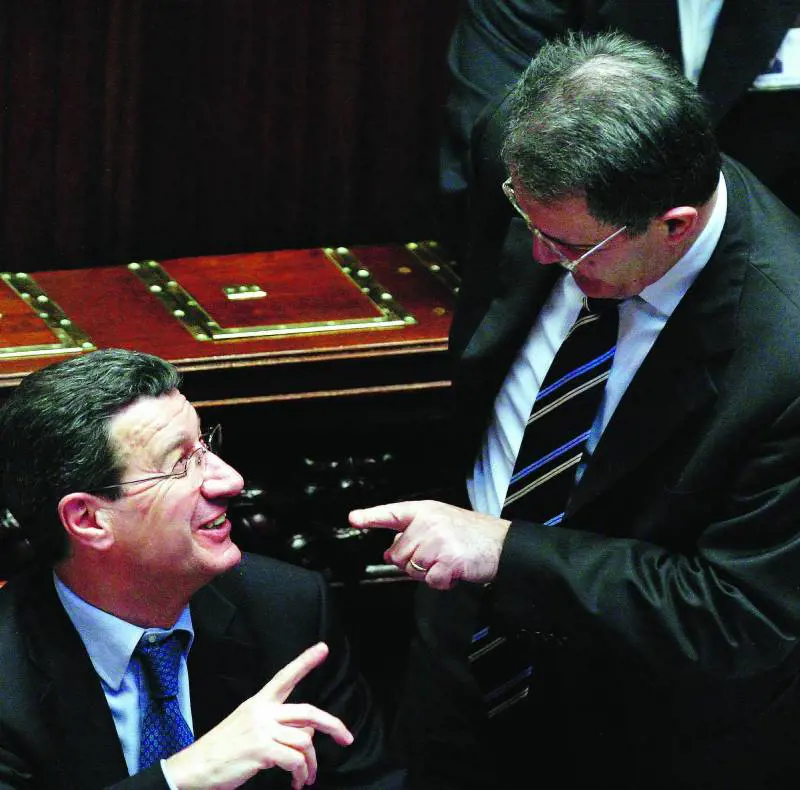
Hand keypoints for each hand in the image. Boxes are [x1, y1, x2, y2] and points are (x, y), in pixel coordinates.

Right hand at [165, 642, 352, 789]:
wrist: (193, 769)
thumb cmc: (221, 751)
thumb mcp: (246, 727)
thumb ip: (275, 724)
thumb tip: (306, 734)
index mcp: (258, 702)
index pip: (285, 676)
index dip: (305, 662)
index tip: (323, 648)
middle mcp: (261, 711)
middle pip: (308, 712)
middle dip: (332, 725)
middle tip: (346, 738)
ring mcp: (261, 730)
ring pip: (304, 741)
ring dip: (311, 763)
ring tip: (306, 776)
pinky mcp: (260, 750)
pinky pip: (294, 760)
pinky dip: (300, 773)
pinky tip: (296, 782)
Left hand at [349, 500, 510, 589]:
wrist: (502, 544)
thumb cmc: (473, 534)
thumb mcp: (441, 524)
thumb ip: (414, 534)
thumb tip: (388, 551)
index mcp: (425, 511)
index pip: (392, 513)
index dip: (370, 516)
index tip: (354, 518)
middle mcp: (429, 522)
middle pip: (398, 553)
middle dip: (412, 562)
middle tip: (435, 557)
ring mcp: (438, 540)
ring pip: (412, 569)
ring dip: (427, 573)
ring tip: (446, 561)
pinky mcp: (447, 559)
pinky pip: (430, 581)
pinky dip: (441, 582)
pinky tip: (454, 571)